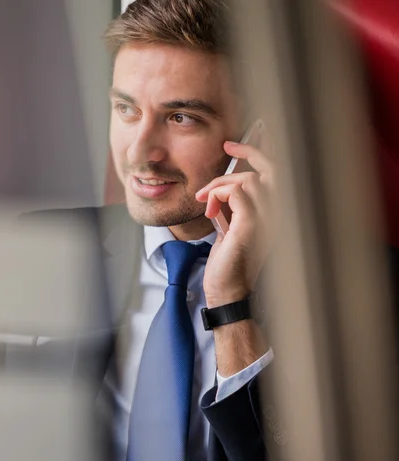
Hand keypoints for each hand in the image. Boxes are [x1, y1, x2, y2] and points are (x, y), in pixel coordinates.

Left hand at [195, 140, 276, 307]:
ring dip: (219, 184)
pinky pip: (236, 192)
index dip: (257, 154)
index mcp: (274, 213)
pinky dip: (218, 194)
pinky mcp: (251, 225)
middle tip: (227, 147)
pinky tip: (210, 212)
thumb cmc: (227, 262)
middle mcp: (276, 214)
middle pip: (271, 169)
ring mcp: (267, 220)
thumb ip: (233, 206)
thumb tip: (223, 186)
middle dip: (247, 152)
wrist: (226, 290)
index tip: (232, 147)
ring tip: (206, 201)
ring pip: (247, 180)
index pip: (275, 174)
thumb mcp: (231, 227)